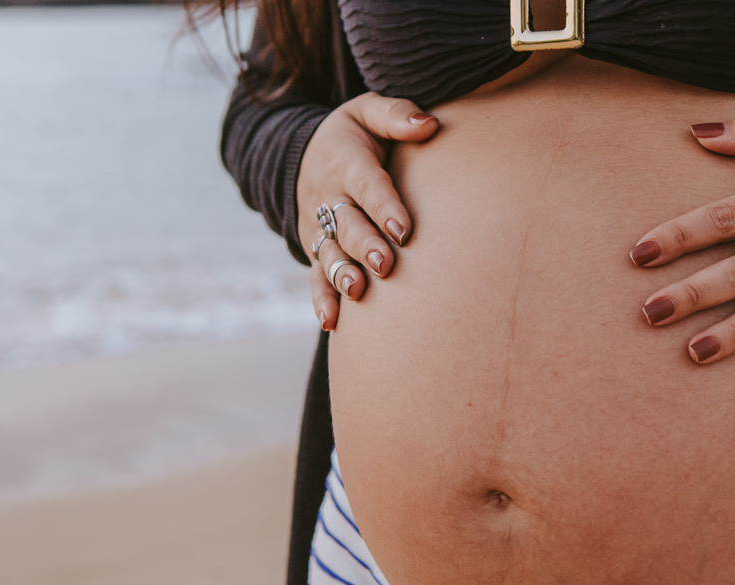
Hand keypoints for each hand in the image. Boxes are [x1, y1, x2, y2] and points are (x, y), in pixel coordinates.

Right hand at [298, 92, 439, 330]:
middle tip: (385, 264)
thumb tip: (431, 124)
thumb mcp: (368, 111)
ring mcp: (319, 228)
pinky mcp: (316, 249)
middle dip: (364, 245)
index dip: (384, 207)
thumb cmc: (354, 135)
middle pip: (347, 225)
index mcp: (345, 163)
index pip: (367, 186)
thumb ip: (396, 115)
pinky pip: (316, 276)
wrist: (304, 154)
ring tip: (358, 291)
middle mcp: (328, 198)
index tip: (405, 229)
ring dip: (342, 274)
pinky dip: (322, 299)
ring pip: (330, 254)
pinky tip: (332, 322)